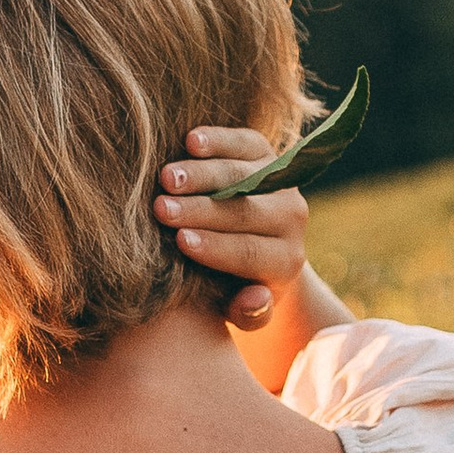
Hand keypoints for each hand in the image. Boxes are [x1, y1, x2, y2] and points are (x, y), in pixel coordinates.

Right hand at [155, 125, 310, 330]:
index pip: (249, 252)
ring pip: (243, 175)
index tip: (180, 240)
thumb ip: (249, 312)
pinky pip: (246, 143)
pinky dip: (219, 140)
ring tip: (167, 177)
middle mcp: (291, 219)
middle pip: (244, 211)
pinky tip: (191, 140)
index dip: (215, 246)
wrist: (263, 246)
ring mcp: (281, 183)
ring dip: (203, 174)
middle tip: (161, 209)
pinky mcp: (268, 154)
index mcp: (285, 260)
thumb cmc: (238, 286)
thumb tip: (255, 298)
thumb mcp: (246, 312)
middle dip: (201, 210)